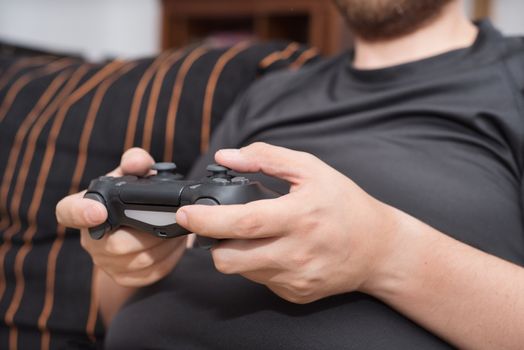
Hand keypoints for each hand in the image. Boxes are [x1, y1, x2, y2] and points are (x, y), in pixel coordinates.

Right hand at [56, 148, 186, 286]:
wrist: (136, 230)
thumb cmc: (130, 199)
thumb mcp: (131, 176)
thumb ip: (135, 163)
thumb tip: (139, 162)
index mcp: (84, 209)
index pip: (68, 212)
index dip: (81, 213)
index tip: (100, 211)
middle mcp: (90, 240)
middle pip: (117, 244)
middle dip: (150, 231)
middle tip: (172, 218)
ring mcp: (105, 263)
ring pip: (140, 260)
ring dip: (166, 244)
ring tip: (179, 228)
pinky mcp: (125, 278)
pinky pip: (152, 272)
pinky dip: (170, 257)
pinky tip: (176, 243)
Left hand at [175, 142, 399, 302]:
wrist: (378, 248)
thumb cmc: (345, 204)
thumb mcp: (311, 169)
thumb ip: (266, 157)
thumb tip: (226, 156)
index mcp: (299, 217)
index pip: (242, 223)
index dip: (207, 220)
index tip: (186, 214)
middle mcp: (296, 253)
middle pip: (229, 259)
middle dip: (211, 242)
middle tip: (218, 225)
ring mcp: (295, 279)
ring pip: (241, 271)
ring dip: (236, 251)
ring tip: (257, 233)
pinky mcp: (295, 294)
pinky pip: (260, 281)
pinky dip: (257, 264)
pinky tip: (277, 249)